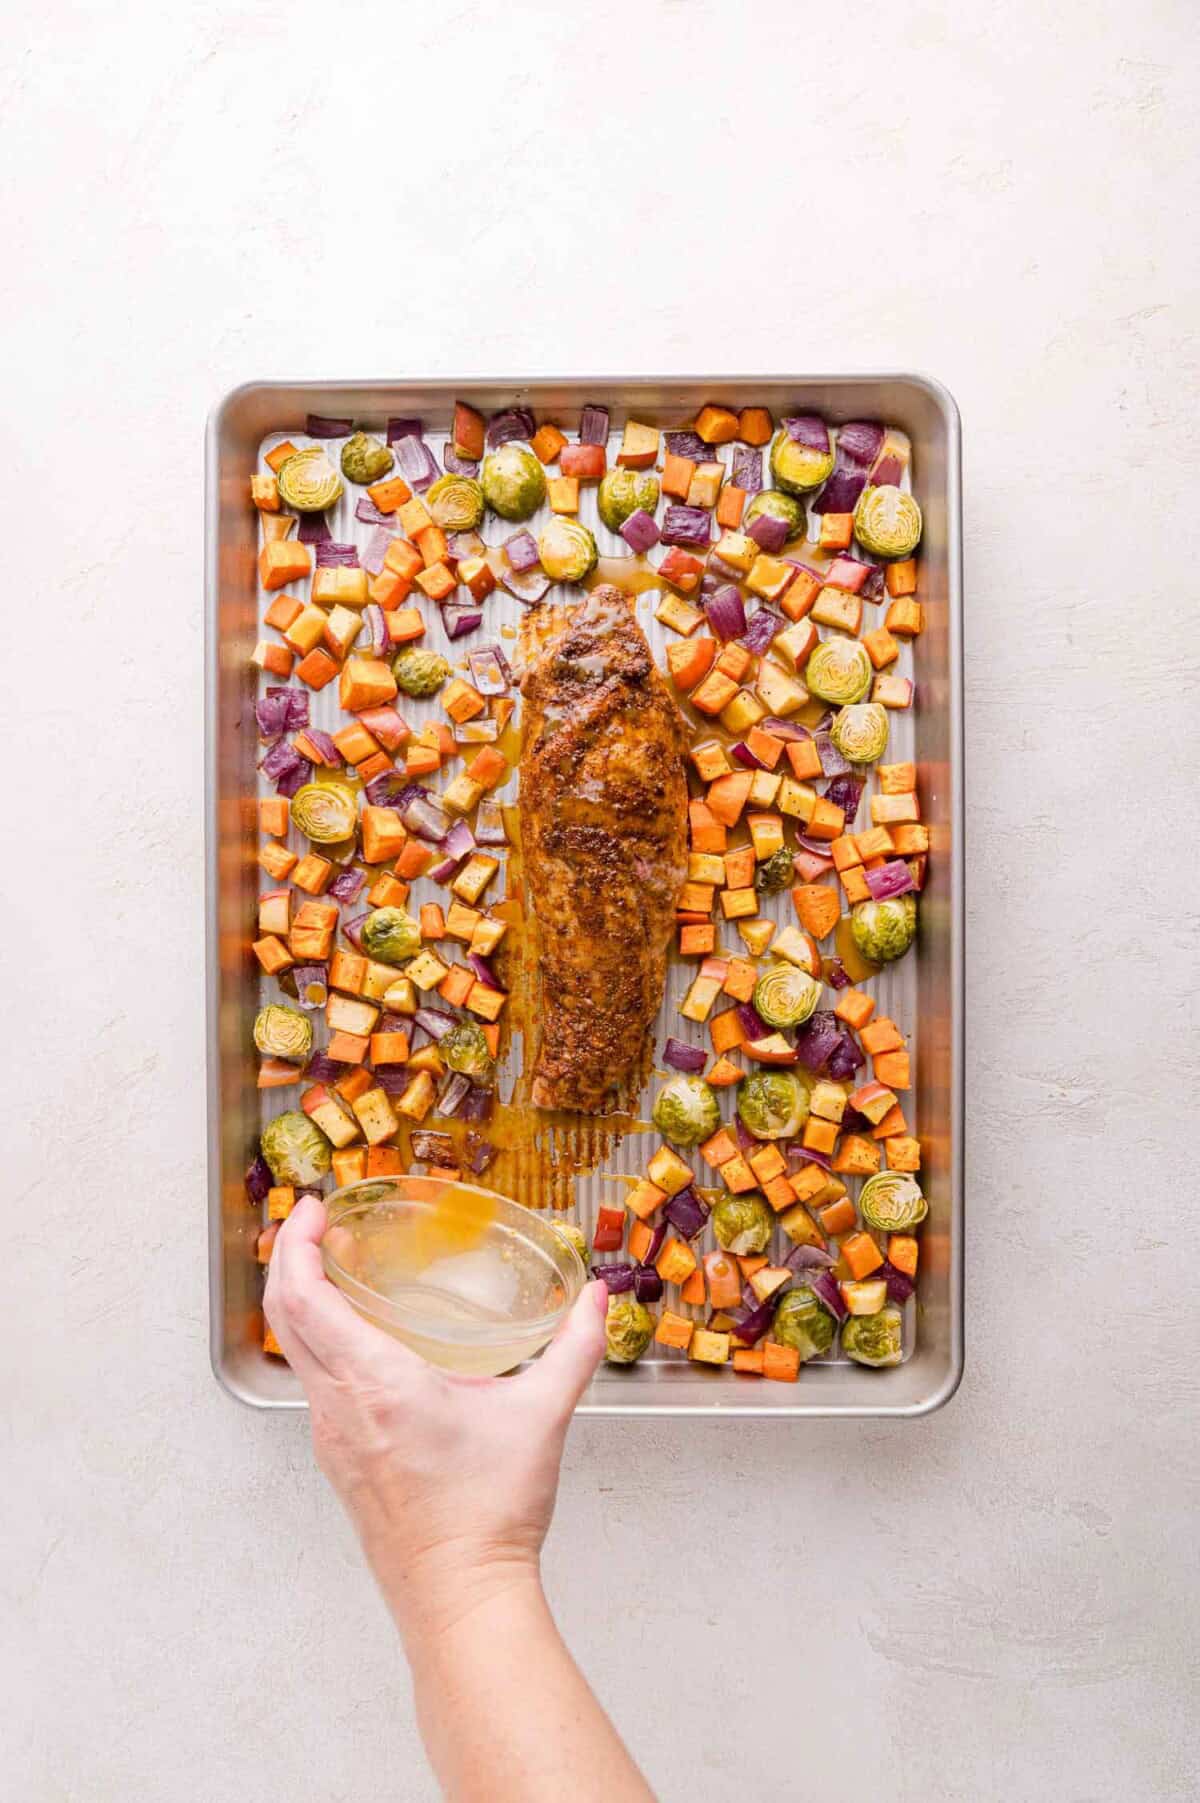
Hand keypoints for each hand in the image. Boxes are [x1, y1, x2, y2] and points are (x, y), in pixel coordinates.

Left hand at [264, 1195, 607, 1635]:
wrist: (460, 1597)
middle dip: (289, 1259)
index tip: (313, 1210)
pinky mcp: (338, 1460)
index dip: (297, 1246)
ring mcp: (331, 1437)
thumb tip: (595, 1299)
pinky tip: (355, 1337)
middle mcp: (339, 1407)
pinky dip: (317, 1341)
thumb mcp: (542, 1415)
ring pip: (295, 1351)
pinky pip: (312, 1383)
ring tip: (335, 1268)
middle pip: (284, 1317)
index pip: (304, 1299)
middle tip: (317, 1224)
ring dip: (301, 1301)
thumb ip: (574, 1348)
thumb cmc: (490, 1513)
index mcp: (376, 1384)